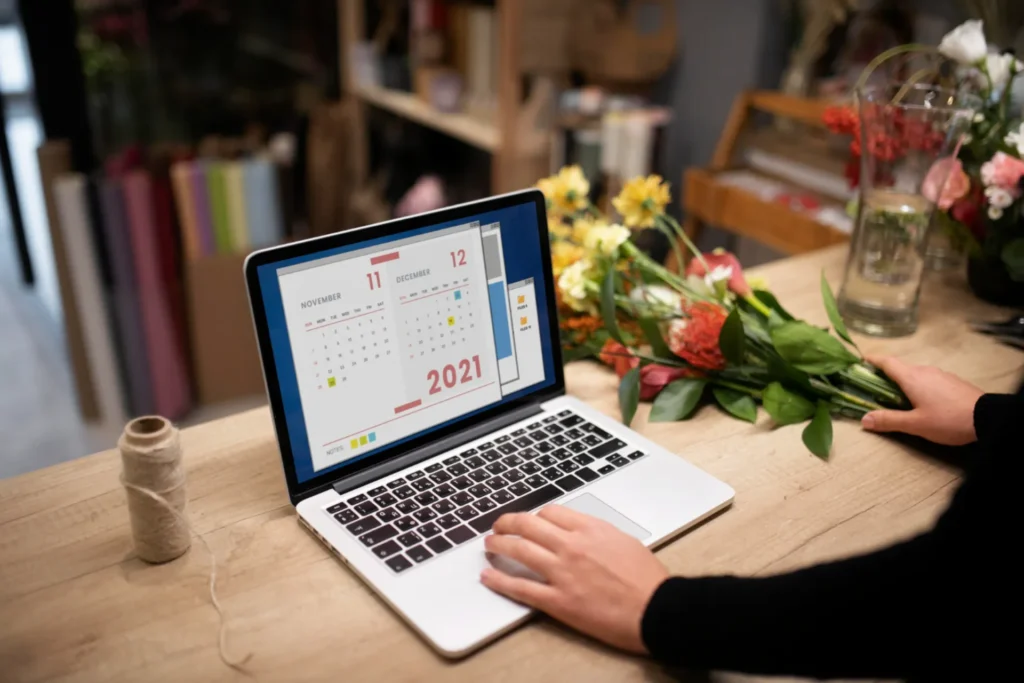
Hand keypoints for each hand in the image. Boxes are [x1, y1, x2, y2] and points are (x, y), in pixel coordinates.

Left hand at [480, 505, 668, 653]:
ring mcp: (563, 573)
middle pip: (528, 526)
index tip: (528, 520)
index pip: (550, 513)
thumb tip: (582, 533)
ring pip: (519, 551)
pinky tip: (488, 577)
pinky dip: (500, 581)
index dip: (534, 516)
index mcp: (591, 529)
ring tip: (489, 544)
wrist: (656, 609)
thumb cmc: (647, 580)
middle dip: (508, 523)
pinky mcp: (558, 601)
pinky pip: (521, 588)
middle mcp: (572, 546)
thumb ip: (598, 535)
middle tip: (498, 526)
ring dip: (499, 545)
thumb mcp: (624, 542)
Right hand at [861, 356, 983, 445]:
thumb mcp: (915, 424)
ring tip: (897, 398)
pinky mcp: (951, 382)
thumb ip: (889, 420)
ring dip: (903, 382)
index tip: (860, 361)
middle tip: (873, 388)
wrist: (987, 418)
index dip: (871, 360)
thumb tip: (864, 419)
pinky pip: (928, 380)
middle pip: (899, 368)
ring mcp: (940, 375)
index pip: (886, 362)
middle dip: (885, 376)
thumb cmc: (948, 419)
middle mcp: (924, 371)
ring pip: (915, 374)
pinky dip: (918, 386)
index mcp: (911, 377)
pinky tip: (922, 402)